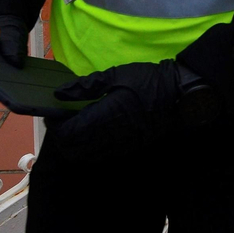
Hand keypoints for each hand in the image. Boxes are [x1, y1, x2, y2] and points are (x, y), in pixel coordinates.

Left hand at [44, 59, 184, 159]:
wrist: (179, 96)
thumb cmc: (148, 81)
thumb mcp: (115, 75)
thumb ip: (85, 86)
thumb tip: (60, 94)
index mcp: (104, 117)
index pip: (67, 133)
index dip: (55, 126)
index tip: (54, 114)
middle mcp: (109, 137)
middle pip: (72, 151)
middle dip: (62, 138)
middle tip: (62, 121)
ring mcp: (119, 146)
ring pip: (85, 157)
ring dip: (74, 146)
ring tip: (76, 128)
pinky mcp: (128, 149)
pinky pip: (100, 157)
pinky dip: (89, 150)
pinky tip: (93, 134)